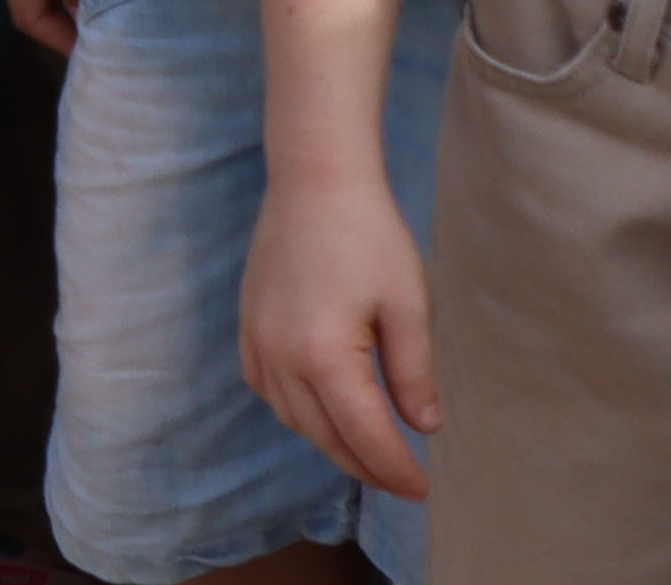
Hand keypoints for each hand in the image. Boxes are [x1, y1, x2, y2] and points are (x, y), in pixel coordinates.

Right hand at [241, 167, 440, 504]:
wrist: (314, 179)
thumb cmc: (368, 236)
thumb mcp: (409, 306)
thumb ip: (414, 373)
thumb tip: (423, 427)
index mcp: (324, 355)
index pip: (364, 435)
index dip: (396, 470)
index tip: (423, 491)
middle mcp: (281, 355)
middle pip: (324, 435)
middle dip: (366, 466)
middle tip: (402, 483)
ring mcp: (256, 339)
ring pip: (292, 417)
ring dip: (330, 443)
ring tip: (368, 453)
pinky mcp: (247, 323)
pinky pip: (266, 388)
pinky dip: (295, 412)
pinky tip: (320, 412)